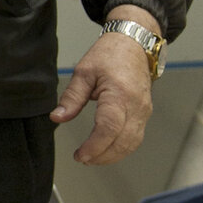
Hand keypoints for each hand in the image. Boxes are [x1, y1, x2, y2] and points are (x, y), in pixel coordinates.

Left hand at [51, 30, 156, 166]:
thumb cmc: (111, 54)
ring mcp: (143, 110)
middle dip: (102, 156)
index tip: (80, 155)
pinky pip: (136, 137)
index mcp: (119, 93)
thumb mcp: (84, 72)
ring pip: (132, 143)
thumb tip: (57, 117)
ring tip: (92, 158)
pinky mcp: (145, 113)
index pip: (109, 128)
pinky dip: (121, 148)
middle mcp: (136, 105)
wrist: (133, 43)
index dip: (95, 146)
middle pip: (123, 141)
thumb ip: (71, 98)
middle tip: (83, 159)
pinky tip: (107, 150)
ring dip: (112, 156)